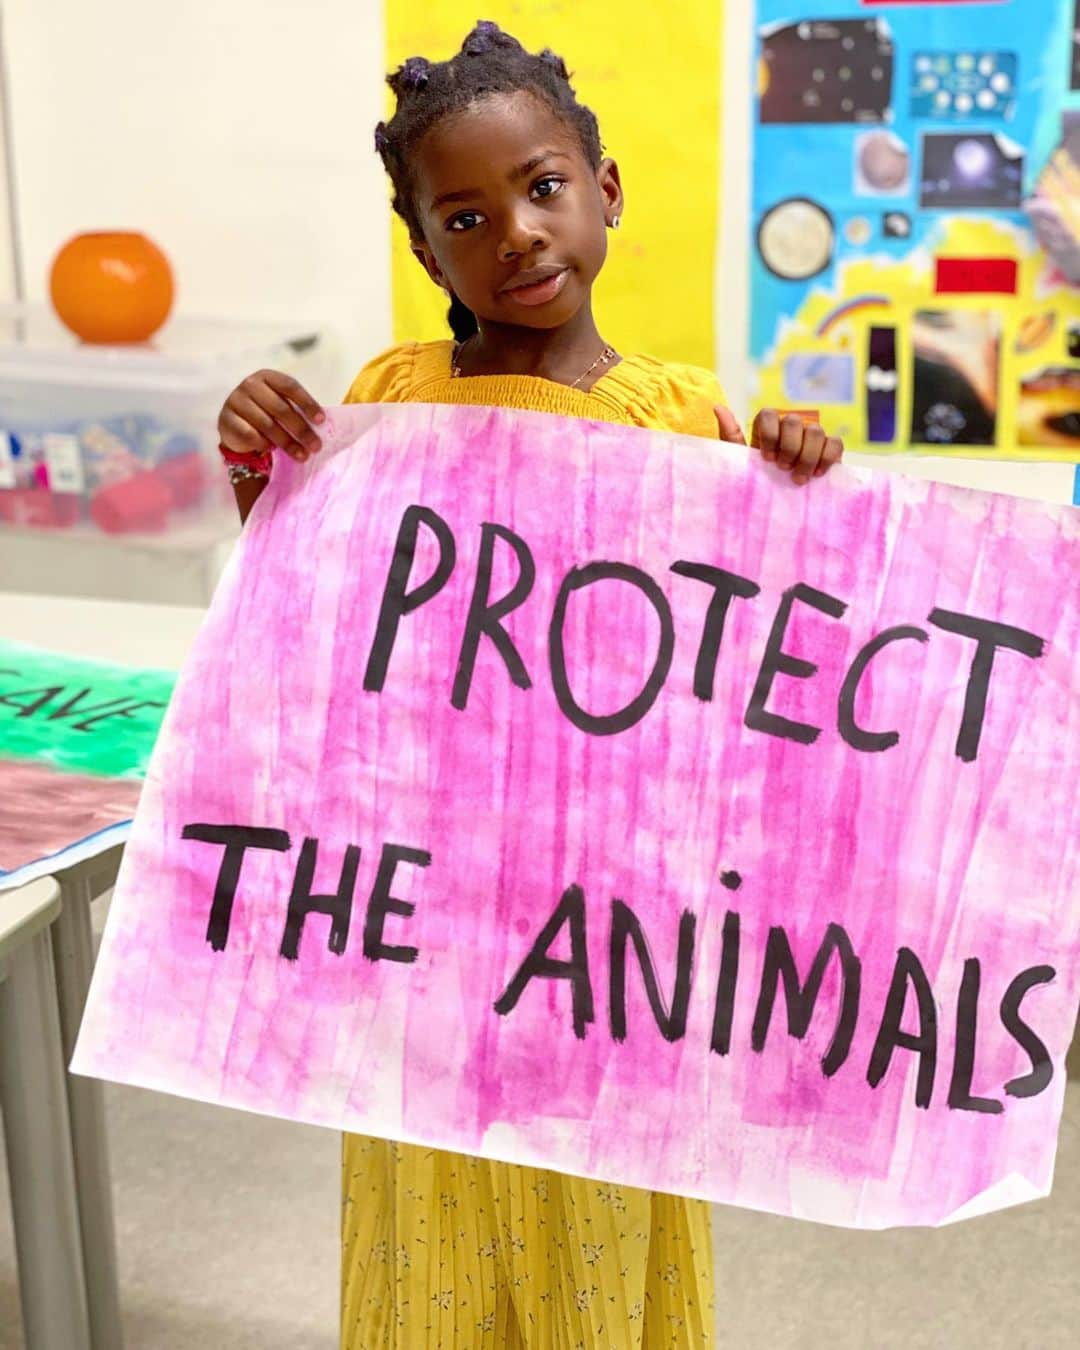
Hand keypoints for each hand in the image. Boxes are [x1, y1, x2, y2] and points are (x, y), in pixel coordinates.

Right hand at [217, 369, 324, 462]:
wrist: (237, 427)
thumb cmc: (268, 414)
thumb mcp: (282, 406)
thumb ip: (298, 410)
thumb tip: (323, 426)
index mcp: (267, 376)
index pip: (290, 387)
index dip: (307, 403)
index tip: (321, 420)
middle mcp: (250, 385)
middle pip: (281, 408)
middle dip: (301, 429)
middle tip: (316, 446)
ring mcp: (236, 401)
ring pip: (267, 425)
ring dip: (287, 443)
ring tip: (303, 456)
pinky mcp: (226, 419)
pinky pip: (250, 435)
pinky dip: (264, 444)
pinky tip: (272, 451)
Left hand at [715, 406, 843, 486]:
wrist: (778, 510)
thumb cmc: (757, 483)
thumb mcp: (741, 463)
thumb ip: (730, 435)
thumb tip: (717, 406)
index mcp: (768, 428)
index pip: (769, 413)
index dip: (769, 435)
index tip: (766, 458)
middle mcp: (791, 428)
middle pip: (794, 420)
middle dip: (789, 447)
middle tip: (782, 469)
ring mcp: (812, 437)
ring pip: (816, 431)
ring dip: (807, 456)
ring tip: (797, 479)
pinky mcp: (831, 450)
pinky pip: (835, 443)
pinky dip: (827, 458)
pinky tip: (816, 475)